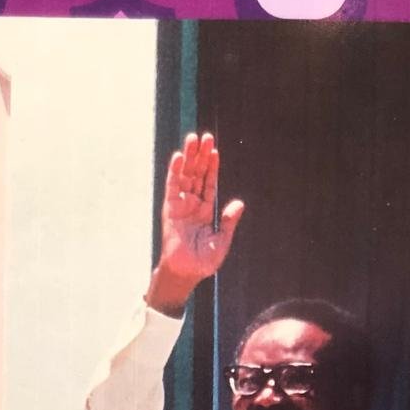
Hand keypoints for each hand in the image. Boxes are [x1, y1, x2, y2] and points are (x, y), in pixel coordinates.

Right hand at [148, 132, 244, 316]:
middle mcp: (192, 205)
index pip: (209, 183)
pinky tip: (179, 157)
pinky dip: (174, 172)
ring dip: (189, 157)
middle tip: (204, 136)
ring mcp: (180, 206)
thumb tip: (239, 203)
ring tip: (193, 139)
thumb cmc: (203, 262)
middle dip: (200, 155)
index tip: (214, 150)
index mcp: (205, 210)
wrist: (186, 273)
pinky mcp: (170, 210)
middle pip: (196, 174)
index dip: (212, 167)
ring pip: (184, 176)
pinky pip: (172, 187)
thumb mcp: (222, 241)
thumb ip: (229, 221)